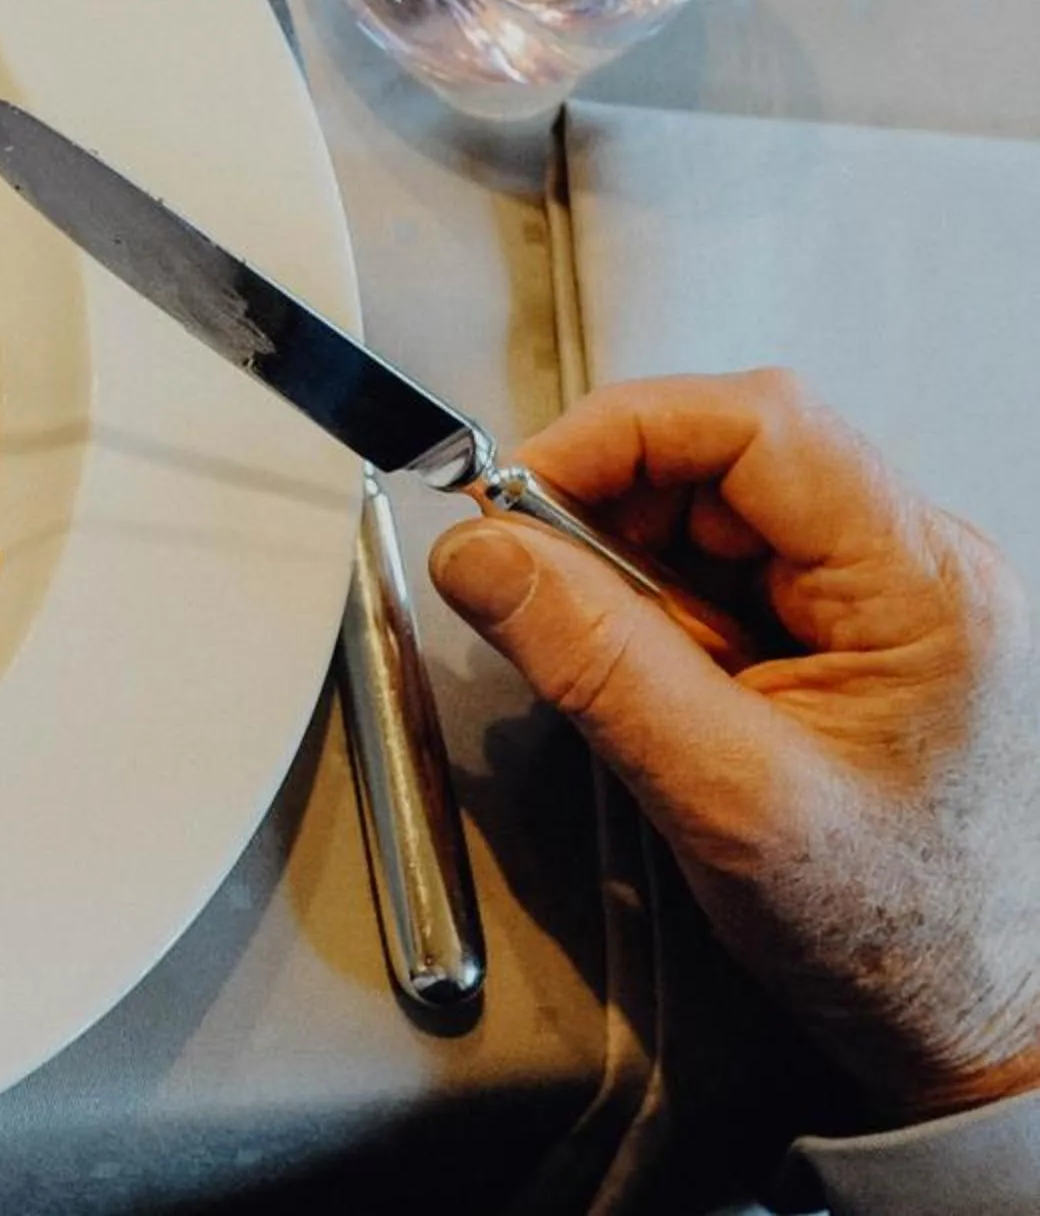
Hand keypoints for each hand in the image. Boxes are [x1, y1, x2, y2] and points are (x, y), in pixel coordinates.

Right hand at [430, 371, 1039, 1123]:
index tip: (514, 490)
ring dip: (635, 574)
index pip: (758, 423)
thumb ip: (595, 661)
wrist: (971, 1029)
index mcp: (924, 587)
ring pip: (717, 513)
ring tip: (636, 682)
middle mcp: (919, 570)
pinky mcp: (850, 636)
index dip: (618, 434)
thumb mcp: (722, 797)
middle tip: (538, 588)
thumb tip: (482, 553)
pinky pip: (728, 576)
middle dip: (613, 513)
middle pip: (729, 456)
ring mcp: (888, 601)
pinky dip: (664, 618)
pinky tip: (669, 694)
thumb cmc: (896, 939)